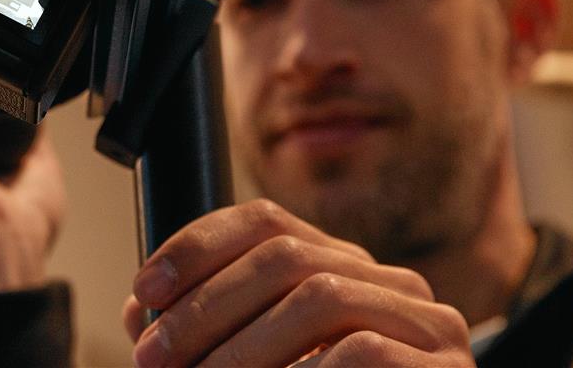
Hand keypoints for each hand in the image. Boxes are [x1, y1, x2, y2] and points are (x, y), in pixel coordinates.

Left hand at [123, 199, 472, 367]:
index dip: (196, 246)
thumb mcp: (256, 365)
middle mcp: (391, 282)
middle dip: (205, 308)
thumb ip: (206, 335)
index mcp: (346, 267)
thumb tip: (141, 310)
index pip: (264, 220)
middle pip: (284, 255)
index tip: (145, 291)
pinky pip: (364, 353)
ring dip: (243, 349)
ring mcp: (430, 324)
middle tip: (153, 357)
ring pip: (320, 298)